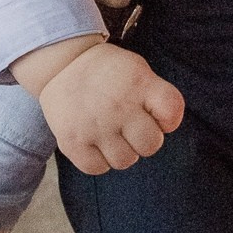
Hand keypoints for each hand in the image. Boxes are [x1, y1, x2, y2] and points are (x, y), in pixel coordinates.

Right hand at [35, 41, 184, 173]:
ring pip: (125, 161)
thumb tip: (163, 129)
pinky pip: (97, 168)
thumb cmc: (107, 72)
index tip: (155, 114)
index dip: (168, 120)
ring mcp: (94, 125)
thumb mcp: (137, 69)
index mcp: (139, 84)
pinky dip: (98, 160)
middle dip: (144, 139)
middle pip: (151, 145)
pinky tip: (94, 142)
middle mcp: (118, 105)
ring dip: (121, 151)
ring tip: (110, 134)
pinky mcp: (72, 141)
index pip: (172, 113)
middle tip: (130, 127)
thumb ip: (155, 95)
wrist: (60, 63)